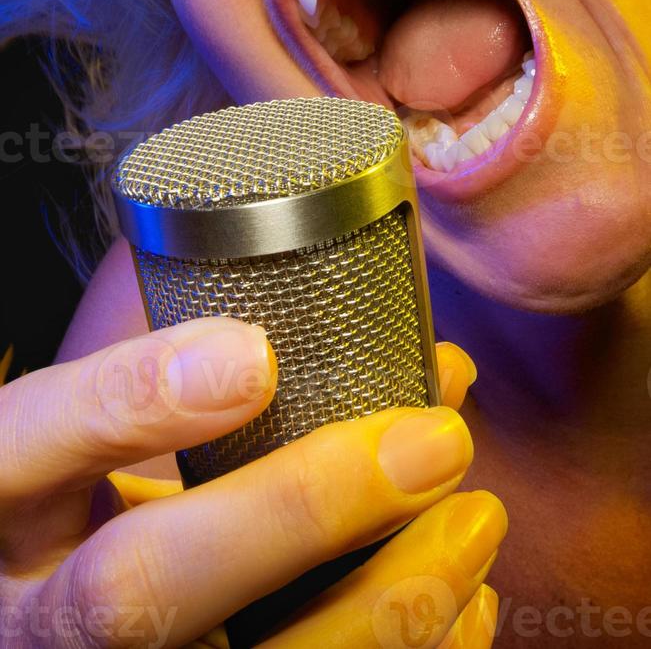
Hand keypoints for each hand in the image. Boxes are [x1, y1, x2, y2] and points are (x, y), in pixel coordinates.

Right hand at [0, 317, 504, 647]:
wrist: (44, 608)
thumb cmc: (69, 505)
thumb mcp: (83, 431)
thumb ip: (183, 384)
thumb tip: (348, 349)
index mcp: (4, 500)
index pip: (35, 444)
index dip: (139, 399)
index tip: (255, 352)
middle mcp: (41, 620)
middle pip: (140, 592)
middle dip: (299, 512)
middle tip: (432, 441)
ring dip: (385, 604)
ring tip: (477, 518)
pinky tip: (464, 608)